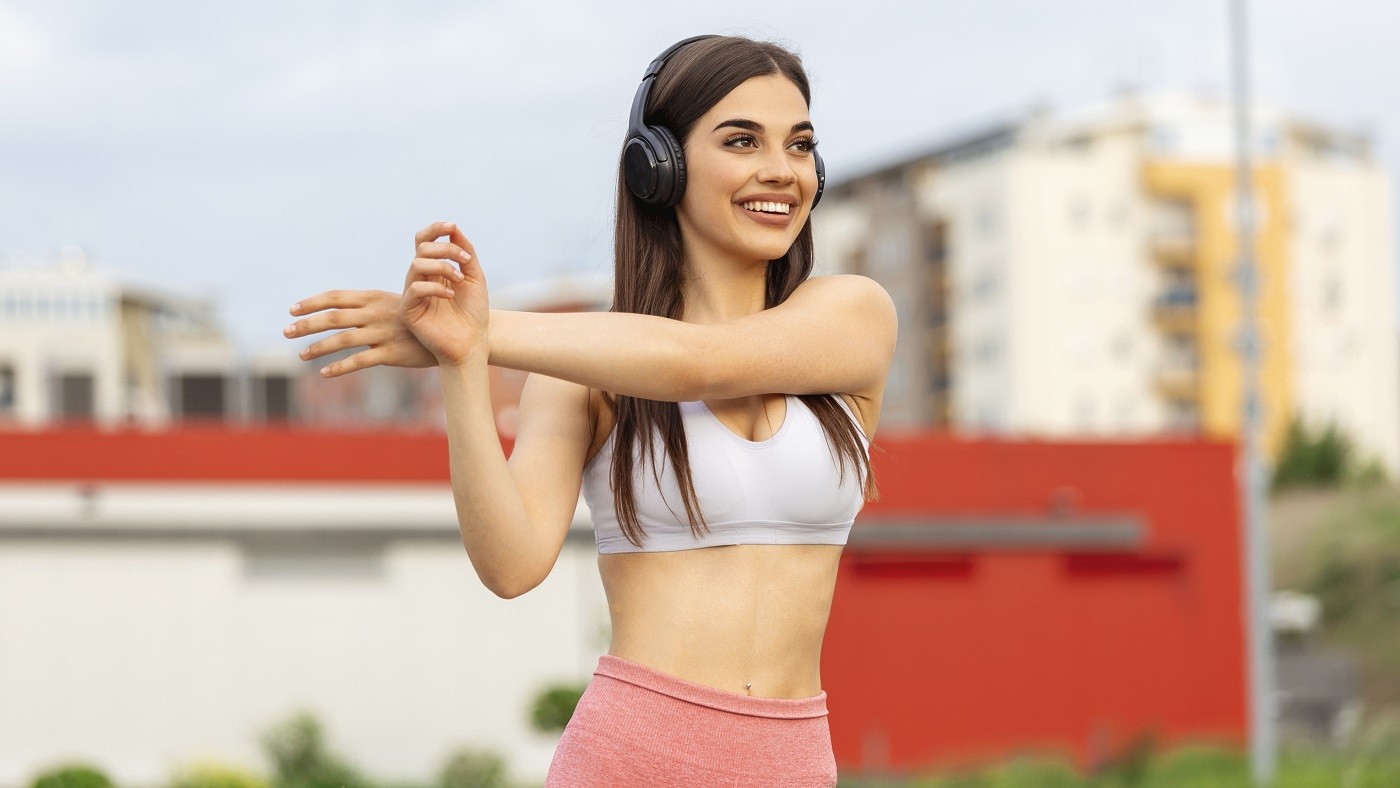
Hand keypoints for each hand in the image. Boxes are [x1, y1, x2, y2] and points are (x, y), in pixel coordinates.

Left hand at [286, 289, 436, 376]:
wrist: (450, 332)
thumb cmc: (418, 317)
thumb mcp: (394, 302)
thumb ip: (367, 304)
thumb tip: (339, 307)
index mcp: (373, 297)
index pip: (335, 297)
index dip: (311, 303)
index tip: (291, 309)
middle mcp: (375, 314)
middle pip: (333, 317)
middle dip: (306, 324)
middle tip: (286, 331)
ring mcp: (382, 333)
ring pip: (343, 340)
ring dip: (318, 347)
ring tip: (301, 355)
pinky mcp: (391, 353)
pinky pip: (360, 361)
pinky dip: (340, 367)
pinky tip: (324, 373)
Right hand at [399, 221, 489, 365]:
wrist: (472, 343)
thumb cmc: (474, 313)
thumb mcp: (474, 278)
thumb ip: (465, 253)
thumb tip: (454, 228)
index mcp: (433, 270)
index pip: (424, 241)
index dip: (435, 230)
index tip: (452, 226)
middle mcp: (420, 279)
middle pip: (421, 248)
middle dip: (446, 249)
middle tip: (466, 260)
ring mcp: (412, 294)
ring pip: (417, 265)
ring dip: (442, 266)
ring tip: (461, 280)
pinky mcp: (408, 311)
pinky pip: (414, 289)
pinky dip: (435, 287)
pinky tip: (451, 295)